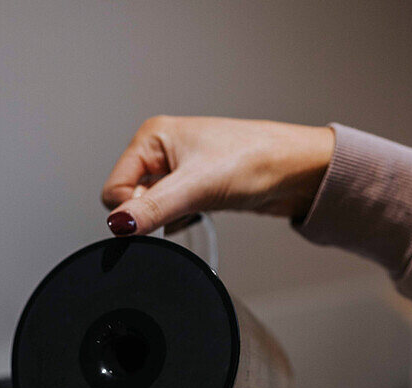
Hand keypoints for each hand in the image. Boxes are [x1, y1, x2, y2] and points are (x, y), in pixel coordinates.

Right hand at [102, 116, 334, 235]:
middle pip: (129, 200)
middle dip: (150, 214)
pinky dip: (180, 221)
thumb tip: (117, 227)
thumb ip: (152, 209)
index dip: (133, 209)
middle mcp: (160, 151)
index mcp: (152, 136)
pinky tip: (202, 213)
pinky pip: (168, 214)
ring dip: (168, 218)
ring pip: (149, 209)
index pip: (114, 188)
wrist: (297, 170)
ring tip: (198, 205)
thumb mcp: (196, 187)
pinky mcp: (192, 189)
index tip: (162, 209)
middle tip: (182, 206)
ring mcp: (176, 171)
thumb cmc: (256, 159)